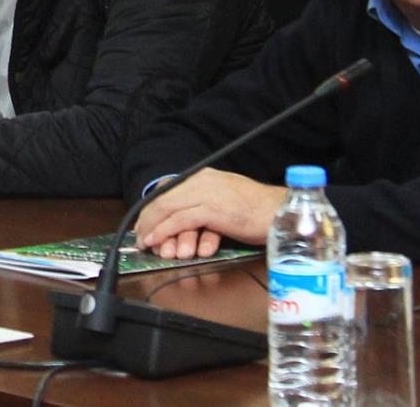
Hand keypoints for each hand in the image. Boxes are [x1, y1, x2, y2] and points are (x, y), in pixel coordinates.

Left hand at [135, 169, 285, 259]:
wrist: (280, 212)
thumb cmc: (257, 211)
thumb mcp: (225, 202)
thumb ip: (204, 207)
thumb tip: (183, 224)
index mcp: (204, 177)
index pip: (169, 191)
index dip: (152, 209)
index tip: (144, 224)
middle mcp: (202, 180)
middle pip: (163, 199)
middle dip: (147, 219)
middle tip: (138, 237)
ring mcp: (206, 193)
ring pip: (167, 209)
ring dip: (152, 228)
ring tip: (145, 243)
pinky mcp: (212, 209)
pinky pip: (179, 221)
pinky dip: (164, 231)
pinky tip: (156, 241)